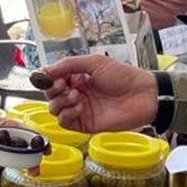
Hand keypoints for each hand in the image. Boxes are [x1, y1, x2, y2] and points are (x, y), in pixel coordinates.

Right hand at [42, 56, 157, 132]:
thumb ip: (68, 64)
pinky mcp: (85, 124)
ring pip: (54, 109)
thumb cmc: (122, 76)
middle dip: (53, 90)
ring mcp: (80, 110)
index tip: (49, 76)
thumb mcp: (94, 62)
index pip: (52, 80)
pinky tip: (79, 106)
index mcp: (77, 78)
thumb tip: (44, 70)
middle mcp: (76, 93)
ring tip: (77, 95)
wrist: (141, 94)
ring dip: (61, 101)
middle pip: (50, 95)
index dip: (48, 78)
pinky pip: (65, 122)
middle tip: (64, 85)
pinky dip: (67, 114)